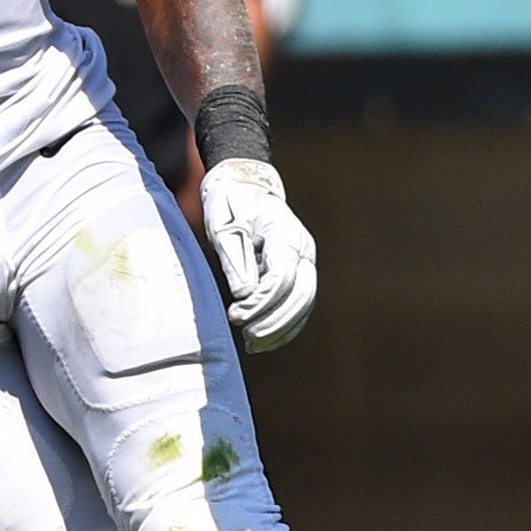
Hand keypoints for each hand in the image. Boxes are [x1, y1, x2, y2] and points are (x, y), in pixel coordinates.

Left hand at [200, 158, 316, 351]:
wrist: (245, 186)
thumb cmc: (231, 203)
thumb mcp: (225, 227)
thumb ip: (235, 260)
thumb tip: (245, 295)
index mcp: (285, 235)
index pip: (282, 276)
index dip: (261, 301)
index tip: (236, 315)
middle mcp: (303, 249)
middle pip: (301, 294)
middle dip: (275, 320)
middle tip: (247, 337)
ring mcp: (305, 260)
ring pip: (305, 302)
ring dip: (282, 327)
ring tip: (254, 344)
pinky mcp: (299, 270)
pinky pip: (300, 302)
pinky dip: (286, 323)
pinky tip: (266, 339)